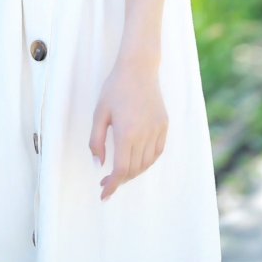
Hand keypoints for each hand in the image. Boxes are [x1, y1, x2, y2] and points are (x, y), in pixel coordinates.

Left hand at [88, 58, 168, 201]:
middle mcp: (145, 134)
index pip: (121, 170)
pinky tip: (137, 161)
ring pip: (147, 163)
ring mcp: (157, 130)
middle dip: (120, 180)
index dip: (112, 185)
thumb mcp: (99, 113)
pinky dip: (147, 161)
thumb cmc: (115, 88)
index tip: (104, 194)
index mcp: (126, 133)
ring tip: (120, 172)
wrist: (138, 68)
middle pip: (134, 169)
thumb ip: (96, 141)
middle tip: (107, 182)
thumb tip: (99, 165)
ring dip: (134, 172)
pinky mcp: (164, 125)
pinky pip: (157, 152)